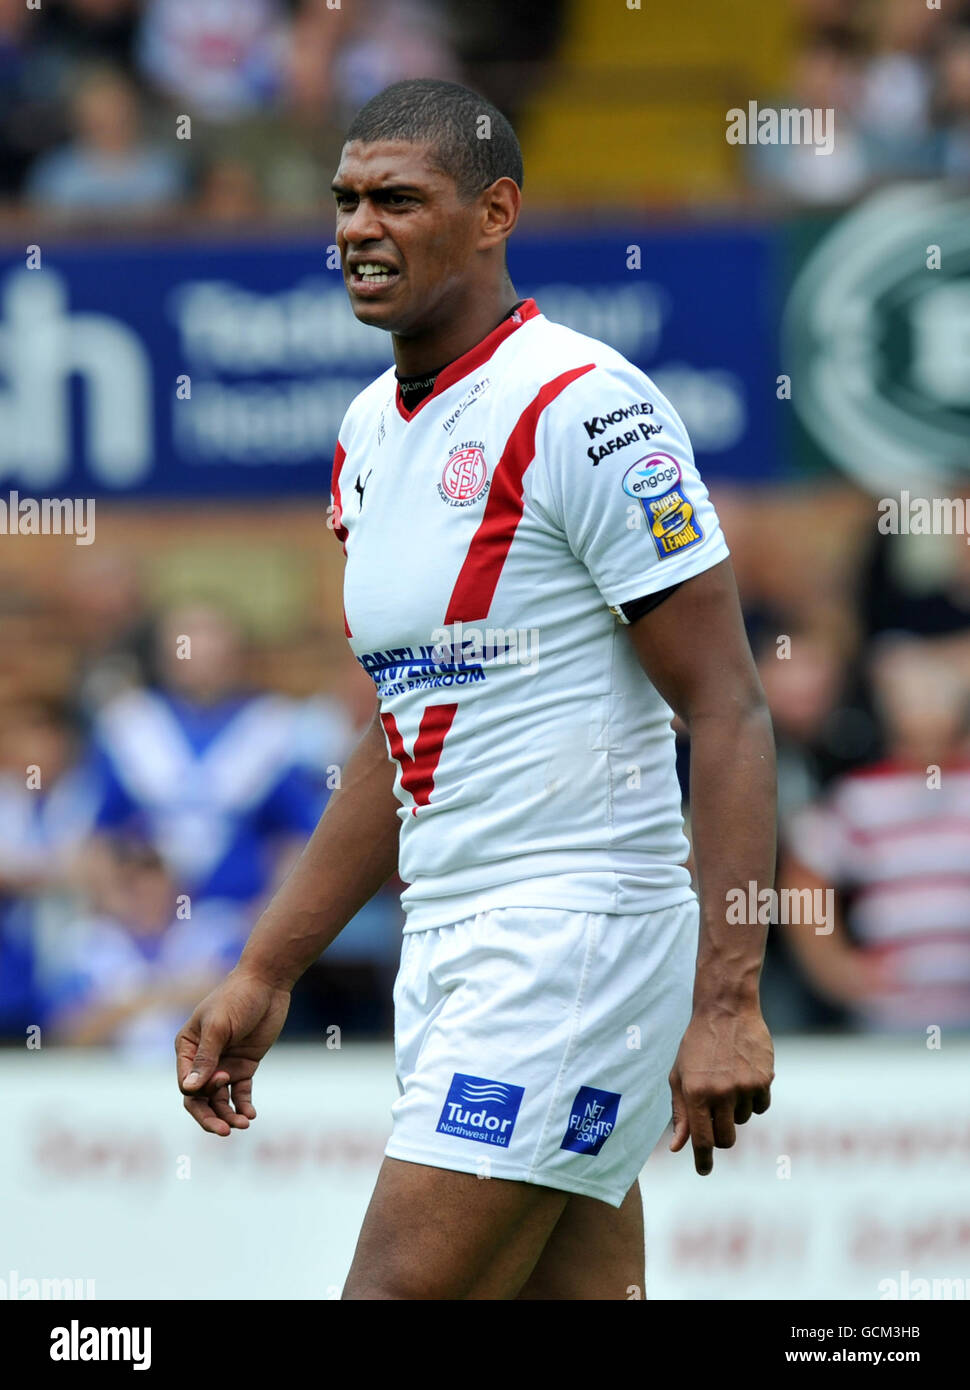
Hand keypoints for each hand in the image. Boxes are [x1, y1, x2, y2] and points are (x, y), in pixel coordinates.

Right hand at [176, 968, 290, 1136]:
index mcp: (187, 1048)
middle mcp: (203, 1060)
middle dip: (211, 1116)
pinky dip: (244, 1105)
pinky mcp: (244, 1065)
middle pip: (200, 1099)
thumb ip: (205, 1059)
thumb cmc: (236, 998)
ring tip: (244, 1124)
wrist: (267, 983)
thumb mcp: (219, 1026)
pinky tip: (251, 1115)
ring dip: (229, 1114)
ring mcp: (224, 1064)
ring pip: (220, 1100)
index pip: (186, 1083)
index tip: (223, 1078)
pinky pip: (240, 1093)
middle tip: (226, 1131)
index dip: (200, 1090)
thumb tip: (187, 1090)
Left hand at [668, 1005, 773, 1174]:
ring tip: (726, 1081)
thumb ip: (680, 1112)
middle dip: (721, 1137)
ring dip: (735, 1110)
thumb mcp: (679, 1075)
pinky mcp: (764, 1079)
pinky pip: (761, 1106)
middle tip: (716, 1120)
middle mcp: (720, 1093)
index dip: (703, 1160)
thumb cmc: (697, 1043)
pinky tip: (744, 1076)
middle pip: (726, 1139)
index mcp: (695, 1093)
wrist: (725, 1009)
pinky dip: (753, 1099)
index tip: (703, 1170)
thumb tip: (678, 1147)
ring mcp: (744, 1087)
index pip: (701, 1140)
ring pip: (743, 1121)